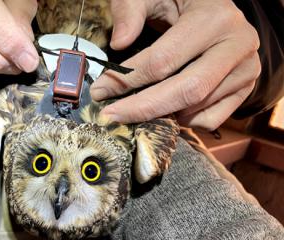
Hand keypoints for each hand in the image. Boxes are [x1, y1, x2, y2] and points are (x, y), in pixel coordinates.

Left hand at [90, 0, 260, 129]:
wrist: (214, 7)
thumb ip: (130, 11)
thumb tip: (118, 43)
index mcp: (214, 18)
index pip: (163, 60)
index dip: (126, 79)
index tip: (100, 91)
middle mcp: (237, 45)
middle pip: (186, 90)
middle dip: (142, 108)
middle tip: (112, 116)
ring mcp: (246, 69)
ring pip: (197, 108)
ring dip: (161, 115)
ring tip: (135, 108)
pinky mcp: (245, 87)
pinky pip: (211, 119)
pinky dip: (184, 121)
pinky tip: (167, 108)